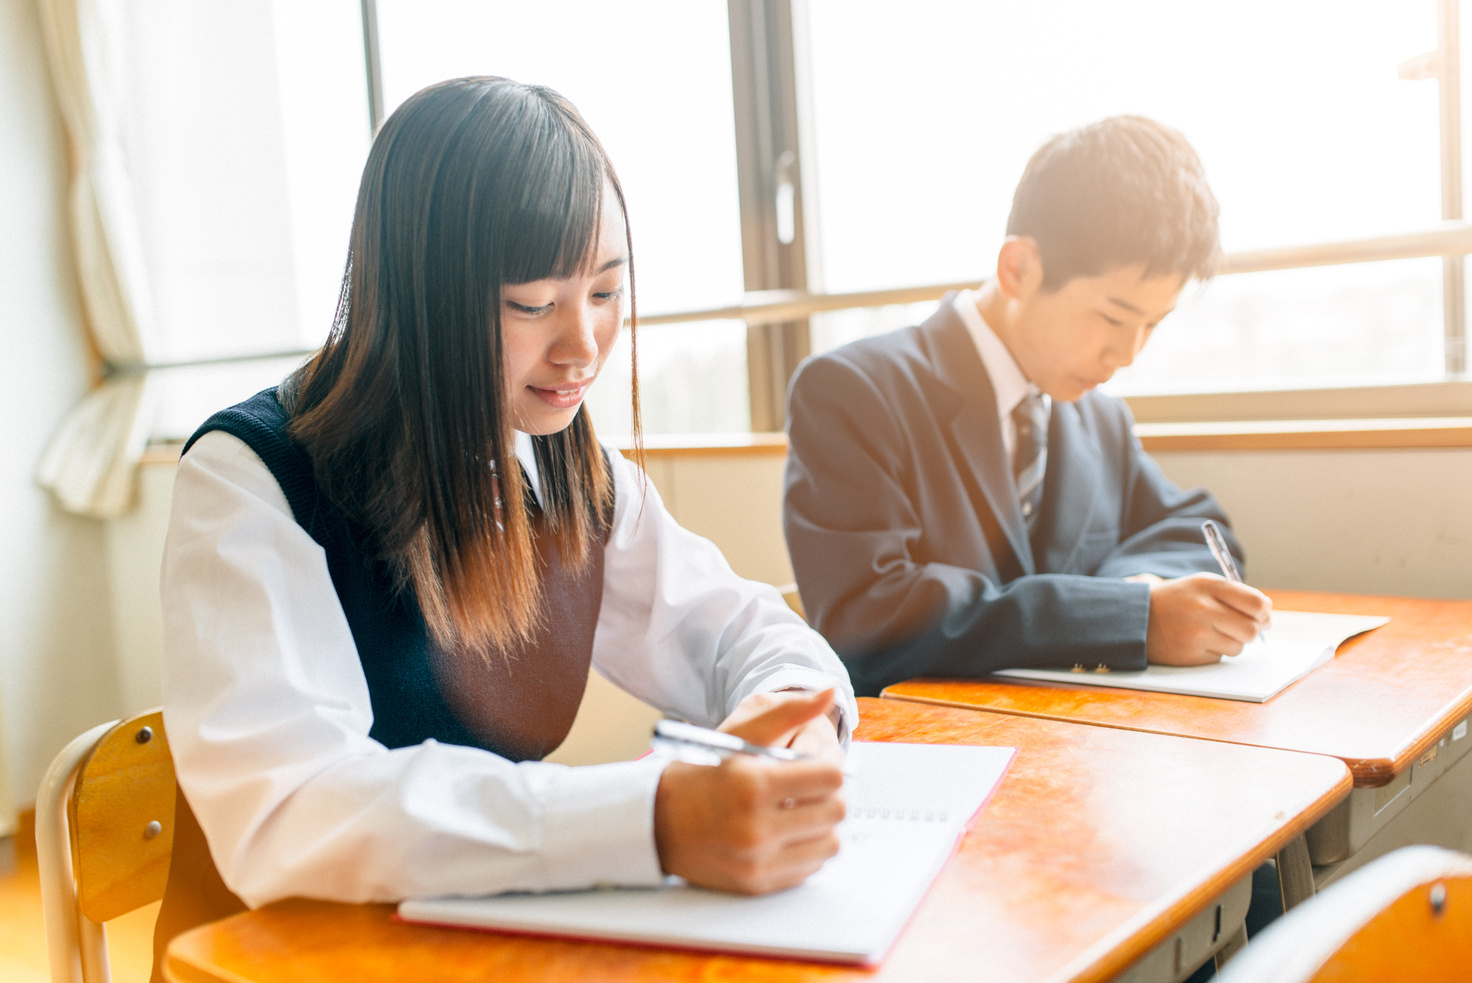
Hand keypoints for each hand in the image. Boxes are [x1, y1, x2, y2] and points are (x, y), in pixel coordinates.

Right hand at [653, 689, 845, 893]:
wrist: (656, 823)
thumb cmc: (701, 772)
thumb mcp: (738, 732)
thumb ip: (788, 711)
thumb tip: (829, 693)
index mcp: (751, 784)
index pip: (830, 776)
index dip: (829, 766)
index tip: (816, 764)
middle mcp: (754, 827)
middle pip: (836, 810)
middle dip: (830, 794)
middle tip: (813, 786)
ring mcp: (756, 861)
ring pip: (830, 843)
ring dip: (824, 824)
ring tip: (802, 809)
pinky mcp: (757, 884)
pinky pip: (811, 868)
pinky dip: (808, 848)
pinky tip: (788, 832)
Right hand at [1144, 573, 1271, 665]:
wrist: (1137, 618)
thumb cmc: (1177, 600)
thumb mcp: (1202, 585)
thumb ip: (1235, 594)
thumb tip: (1268, 613)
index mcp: (1208, 585)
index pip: (1256, 604)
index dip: (1265, 613)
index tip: (1263, 617)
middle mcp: (1202, 608)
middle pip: (1251, 629)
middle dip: (1251, 631)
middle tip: (1242, 628)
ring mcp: (1196, 633)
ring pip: (1238, 647)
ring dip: (1231, 642)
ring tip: (1210, 632)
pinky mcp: (1190, 655)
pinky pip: (1220, 658)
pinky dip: (1214, 651)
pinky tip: (1198, 642)